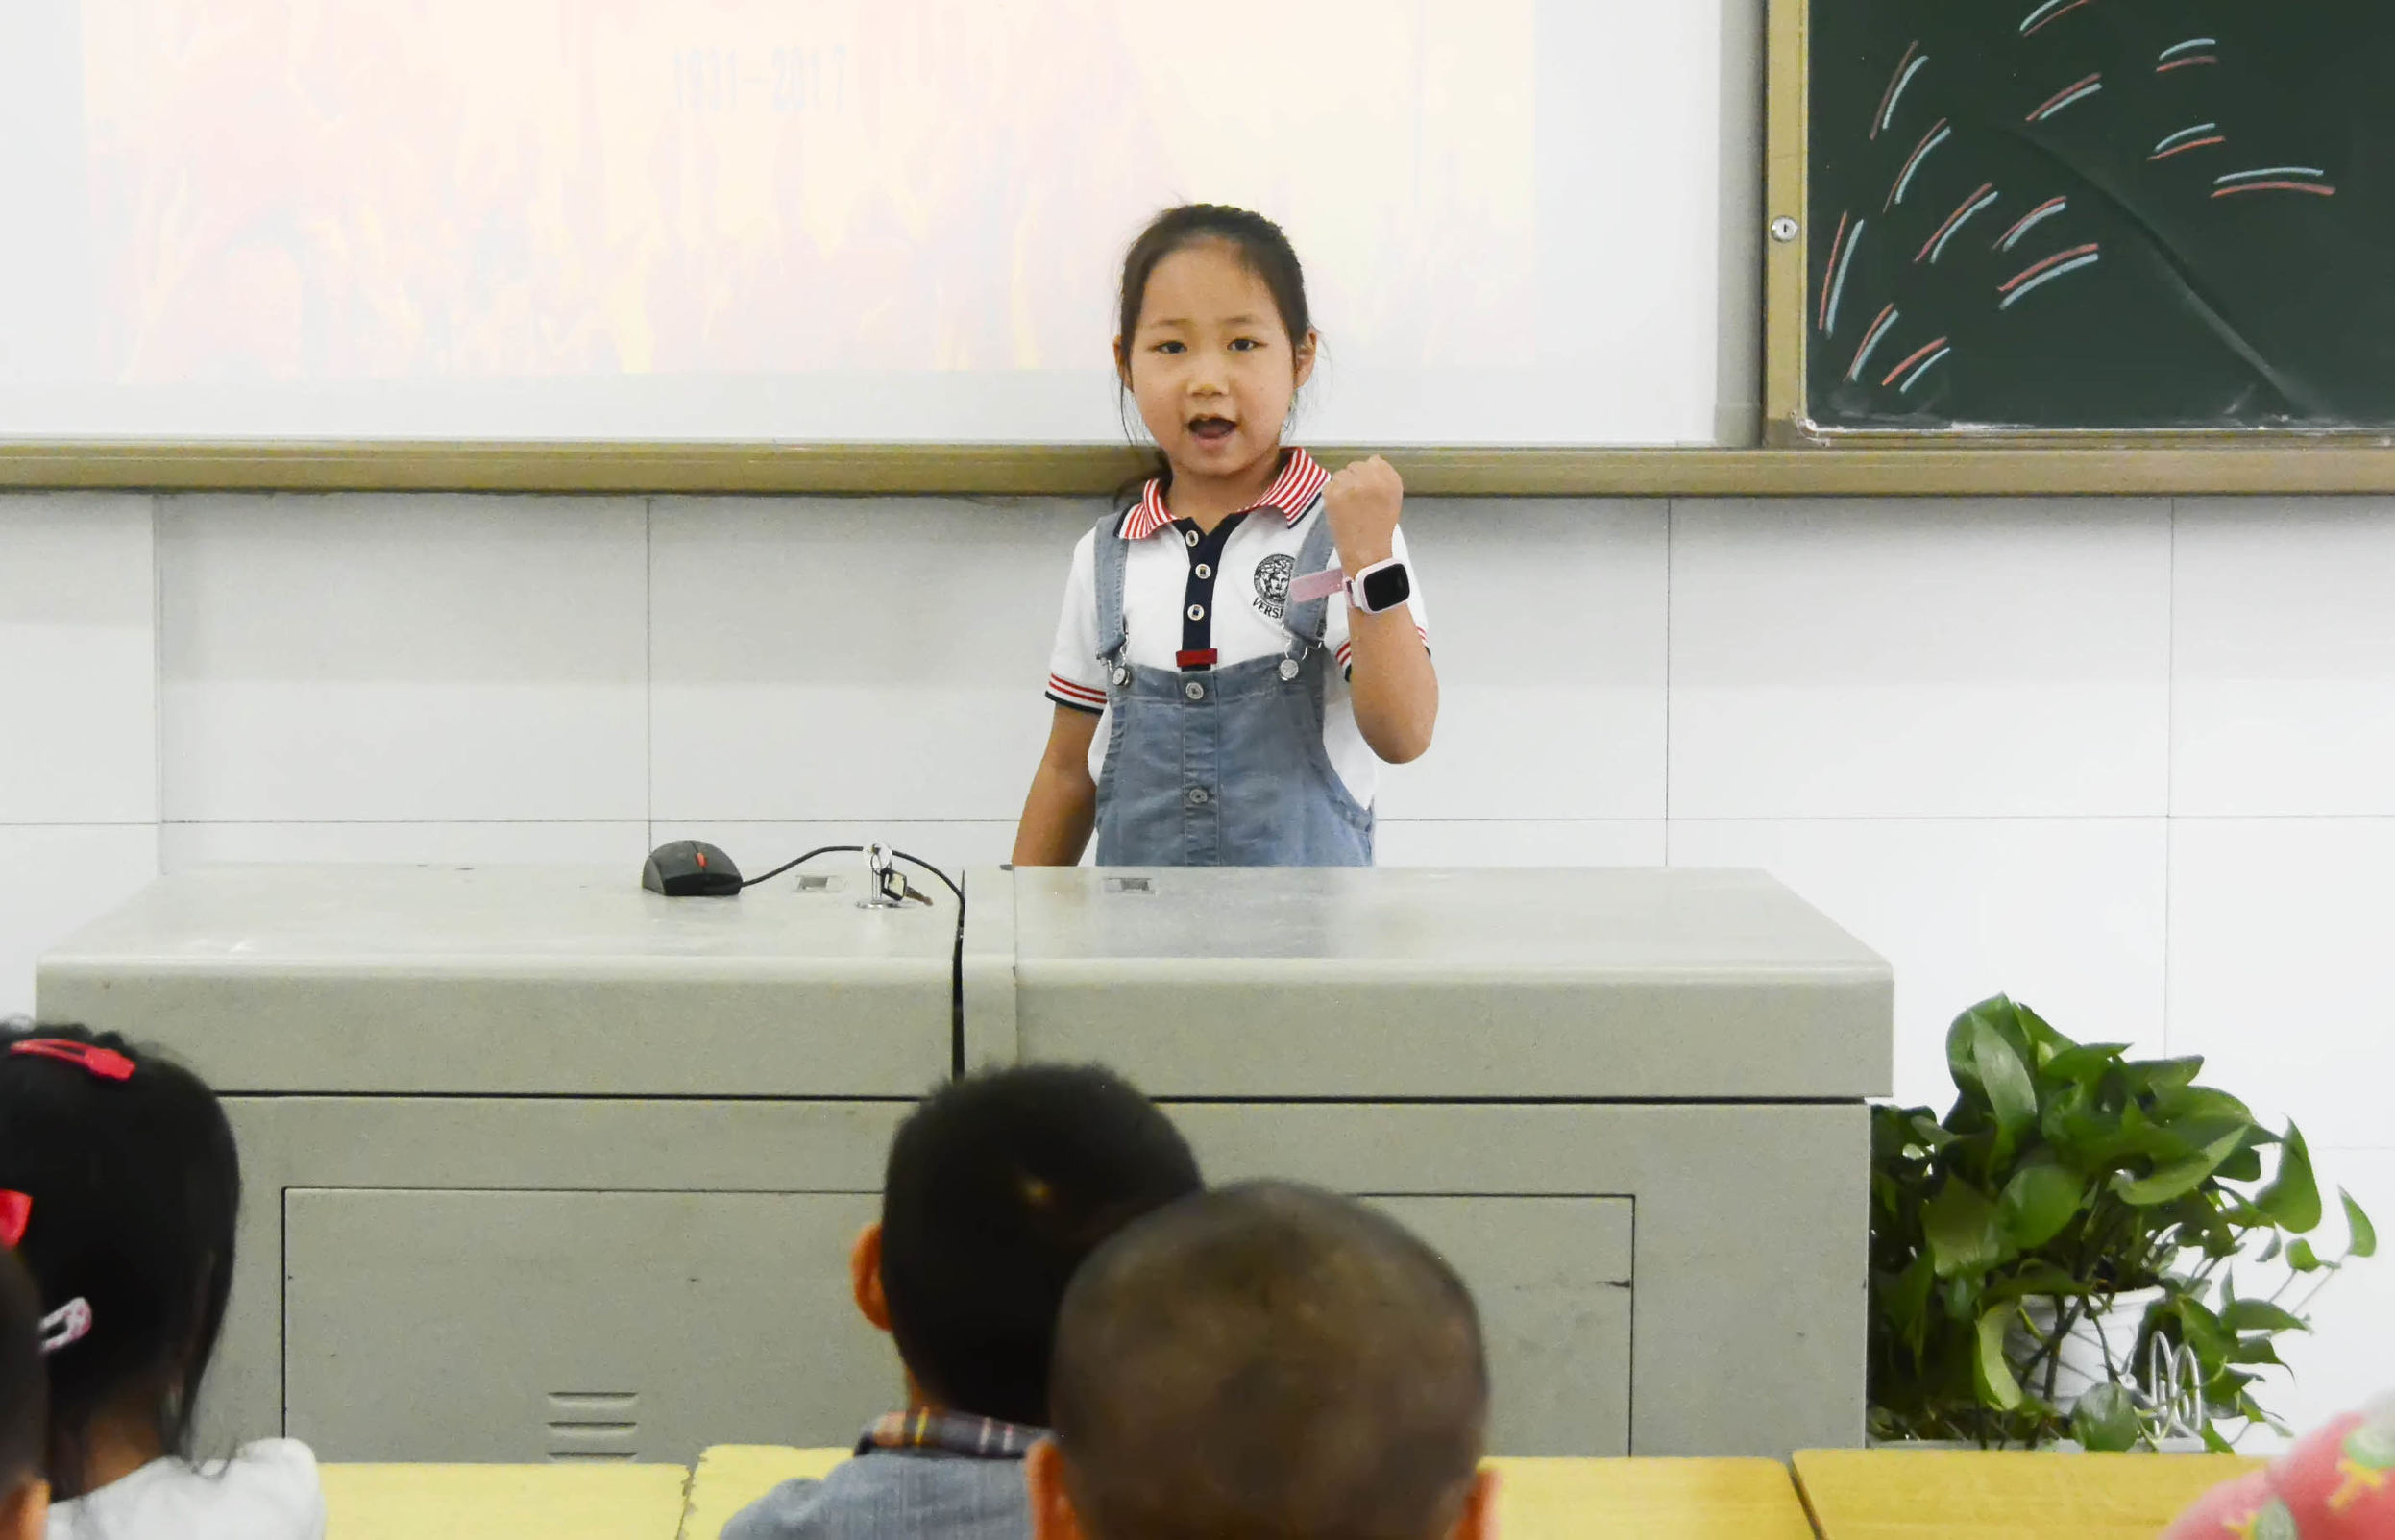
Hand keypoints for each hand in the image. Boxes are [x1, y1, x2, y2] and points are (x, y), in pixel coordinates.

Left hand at [1322, 456, 1402, 571]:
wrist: (1366, 551)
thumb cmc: (1380, 528)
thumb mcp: (1393, 499)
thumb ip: (1386, 476)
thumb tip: (1374, 460)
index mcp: (1388, 479)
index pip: (1373, 461)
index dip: (1368, 474)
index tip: (1366, 487)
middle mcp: (1369, 478)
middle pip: (1355, 466)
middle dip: (1354, 479)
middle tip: (1356, 499)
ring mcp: (1349, 485)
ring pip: (1340, 475)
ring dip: (1342, 486)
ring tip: (1348, 505)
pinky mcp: (1333, 493)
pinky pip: (1329, 485)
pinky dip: (1332, 495)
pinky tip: (1339, 509)